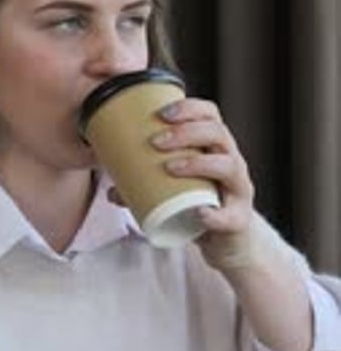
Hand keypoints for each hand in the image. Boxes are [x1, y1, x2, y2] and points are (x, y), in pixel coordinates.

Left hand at [150, 98, 255, 270]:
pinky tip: (201, 213)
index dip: (189, 108)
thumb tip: (111, 189)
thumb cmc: (201, 206)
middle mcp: (232, 163)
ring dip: (198, 163)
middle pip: (218, 134)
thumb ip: (146, 186)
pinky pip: (231, 216)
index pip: (210, 115)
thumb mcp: (175, 190)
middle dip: (187, 132)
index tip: (161, 113)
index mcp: (216, 149)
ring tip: (170, 168)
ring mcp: (239, 191)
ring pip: (228, 166)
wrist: (228, 243)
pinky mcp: (239, 220)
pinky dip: (215, 215)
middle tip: (156, 141)